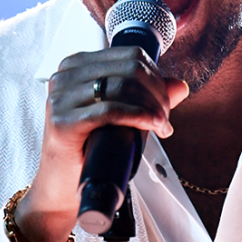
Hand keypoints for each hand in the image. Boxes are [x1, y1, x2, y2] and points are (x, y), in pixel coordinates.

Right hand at [14, 46, 188, 241]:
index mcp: (77, 64)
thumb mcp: (121, 115)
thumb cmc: (90, 148)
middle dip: (157, 93)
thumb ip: (148, 97)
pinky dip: (139, 116)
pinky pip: (110, 110)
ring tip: (162, 127)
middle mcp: (65, 75)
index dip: (157, 77)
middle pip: (130, 69)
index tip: (165, 103)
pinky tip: (153, 126)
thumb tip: (181, 86)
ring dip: (152, 106)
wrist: (62, 186)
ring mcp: (60, 97)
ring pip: (123, 87)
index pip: (131, 55)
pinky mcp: (62, 122)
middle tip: (165, 119)